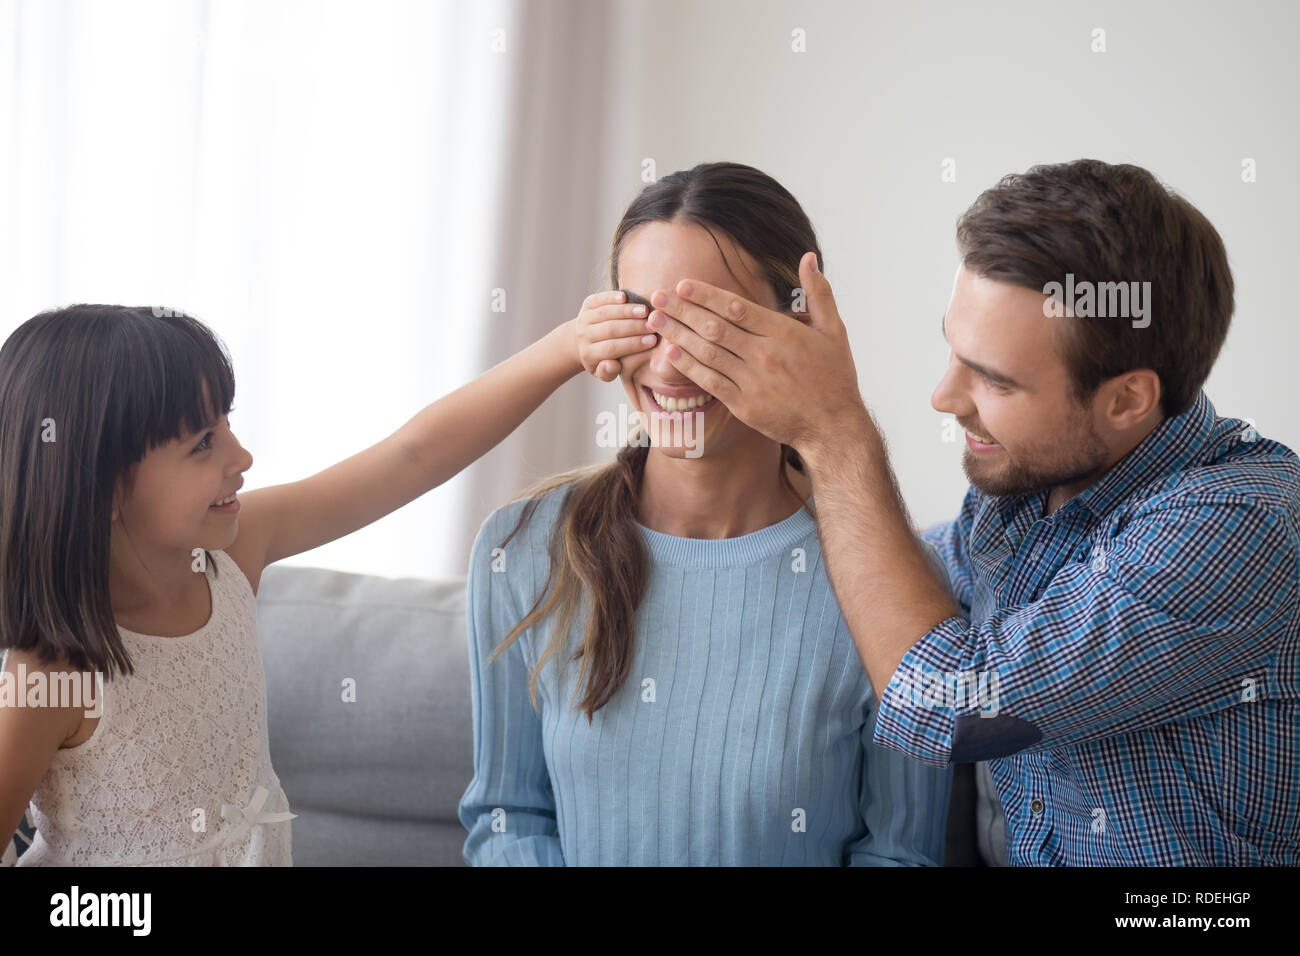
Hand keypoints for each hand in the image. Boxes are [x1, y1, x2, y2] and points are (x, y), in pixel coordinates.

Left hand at [576, 290, 659, 381]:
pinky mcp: (587, 304)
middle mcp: (584, 336)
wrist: (585, 341)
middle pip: (610, 330)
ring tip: (645, 311)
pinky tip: (625, 296)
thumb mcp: (605, 372)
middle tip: (652, 326)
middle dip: (633, 327)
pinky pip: (599, 299)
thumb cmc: (603, 359)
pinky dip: (611, 297)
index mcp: (589, 355)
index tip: (652, 341)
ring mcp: (584, 318)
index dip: (632, 344)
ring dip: (626, 311)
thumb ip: (608, 372)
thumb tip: (612, 365)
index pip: (612, 349)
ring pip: (606, 313)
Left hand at [645, 252, 867, 459]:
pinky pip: (709, 381)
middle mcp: (764, 354)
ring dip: (677, 334)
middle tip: (655, 296)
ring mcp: (752, 380)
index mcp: (783, 332)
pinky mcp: (744, 405)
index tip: (683, 285)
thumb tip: (808, 257)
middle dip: (681, 310)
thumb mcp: (834, 330)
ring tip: (654, 320)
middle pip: (714, 326)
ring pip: (707, 352)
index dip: (706, 295)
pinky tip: (668, 353)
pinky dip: (688, 366)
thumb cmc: (835, 376)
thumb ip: (819, 293)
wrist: (833, 426)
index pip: (736, 307)